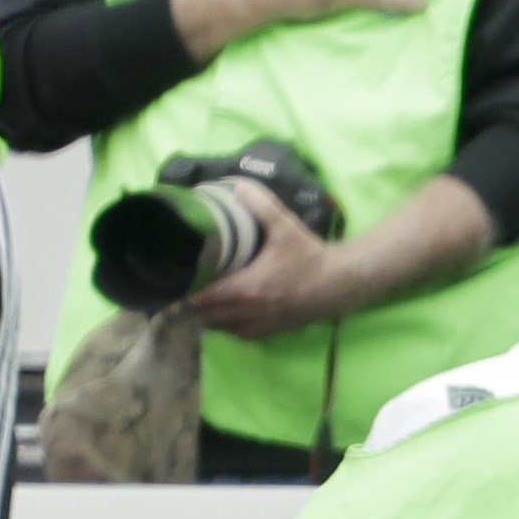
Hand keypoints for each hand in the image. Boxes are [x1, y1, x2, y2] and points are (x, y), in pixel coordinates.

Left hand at [182, 184, 350, 340]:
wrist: (341, 282)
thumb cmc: (310, 256)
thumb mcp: (287, 228)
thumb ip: (261, 206)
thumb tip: (237, 186)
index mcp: (247, 287)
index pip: (201, 297)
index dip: (186, 289)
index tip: (178, 277)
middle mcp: (249, 310)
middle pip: (204, 314)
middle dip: (193, 302)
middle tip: (188, 284)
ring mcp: (259, 323)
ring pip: (219, 327)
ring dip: (208, 314)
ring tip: (204, 297)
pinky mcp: (270, 330)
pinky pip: (237, 333)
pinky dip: (228, 324)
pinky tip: (229, 310)